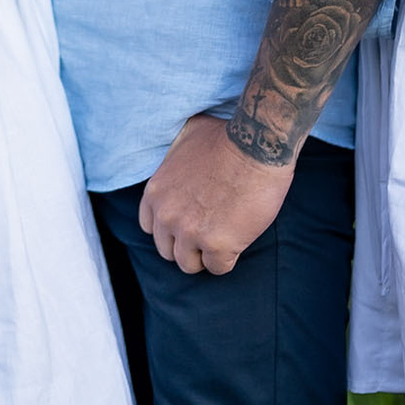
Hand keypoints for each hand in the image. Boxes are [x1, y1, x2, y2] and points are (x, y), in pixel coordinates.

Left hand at [139, 113, 295, 274]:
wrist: (255, 146)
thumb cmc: (226, 138)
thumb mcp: (185, 137)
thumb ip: (174, 154)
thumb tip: (177, 154)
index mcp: (155, 193)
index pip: (150, 227)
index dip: (171, 227)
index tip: (190, 220)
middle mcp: (166, 216)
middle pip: (168, 250)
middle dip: (187, 244)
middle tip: (209, 231)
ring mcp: (190, 233)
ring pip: (189, 264)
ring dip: (206, 255)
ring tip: (223, 237)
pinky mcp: (216, 246)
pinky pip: (218, 268)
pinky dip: (229, 258)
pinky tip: (239, 239)